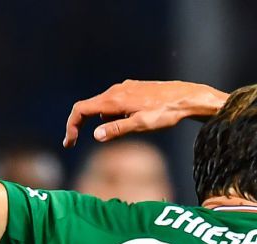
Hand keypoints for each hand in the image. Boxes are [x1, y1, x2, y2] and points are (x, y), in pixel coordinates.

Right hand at [63, 80, 225, 146]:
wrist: (186, 98)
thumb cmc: (165, 113)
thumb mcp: (141, 125)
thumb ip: (117, 129)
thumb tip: (95, 135)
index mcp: (114, 99)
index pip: (81, 109)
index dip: (71, 125)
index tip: (69, 142)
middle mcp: (116, 91)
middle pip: (88, 106)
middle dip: (79, 125)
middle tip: (74, 143)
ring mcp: (124, 88)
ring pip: (102, 104)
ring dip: (99, 120)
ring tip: (113, 133)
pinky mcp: (133, 89)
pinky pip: (115, 102)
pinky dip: (111, 114)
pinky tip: (126, 122)